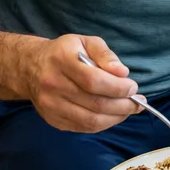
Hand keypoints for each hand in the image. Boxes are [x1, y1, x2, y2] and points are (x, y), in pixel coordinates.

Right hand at [27, 34, 143, 132]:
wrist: (31, 67)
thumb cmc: (65, 52)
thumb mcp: (86, 41)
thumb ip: (105, 54)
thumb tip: (122, 73)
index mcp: (62, 60)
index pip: (94, 81)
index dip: (118, 87)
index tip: (133, 87)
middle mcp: (53, 84)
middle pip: (95, 103)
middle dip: (123, 105)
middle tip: (139, 102)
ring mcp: (51, 105)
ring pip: (90, 120)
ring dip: (116, 118)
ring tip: (130, 110)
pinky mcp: (52, 119)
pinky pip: (83, 128)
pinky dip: (103, 124)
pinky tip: (113, 115)